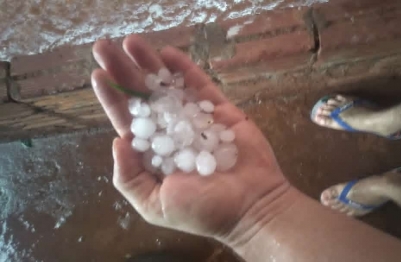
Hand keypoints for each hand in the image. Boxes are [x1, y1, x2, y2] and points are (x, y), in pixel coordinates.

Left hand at [91, 35, 290, 242]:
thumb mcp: (155, 205)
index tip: (98, 76)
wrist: (252, 206)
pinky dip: (185, 69)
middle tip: (106, 48)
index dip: (114, 99)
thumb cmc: (203, 211)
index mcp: (154, 154)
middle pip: (145, 98)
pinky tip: (168, 54)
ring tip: (131, 42)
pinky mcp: (220, 111)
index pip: (129, 121)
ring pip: (169, 87)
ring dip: (150, 64)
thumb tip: (117, 141)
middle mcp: (171, 132)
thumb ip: (130, 177)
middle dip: (126, 73)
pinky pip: (200, 86)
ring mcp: (196, 119)